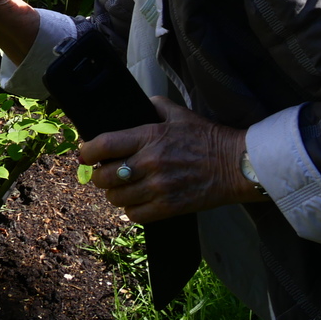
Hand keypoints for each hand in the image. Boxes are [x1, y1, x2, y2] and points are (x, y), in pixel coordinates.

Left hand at [77, 96, 256, 221]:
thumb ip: (153, 106)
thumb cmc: (208, 137)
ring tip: (121, 188)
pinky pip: (135, 215)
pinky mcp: (169, 207)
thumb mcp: (178, 113)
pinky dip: (131, 210)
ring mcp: (159, 187)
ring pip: (117, 198)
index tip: (85, 155)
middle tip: (104, 173)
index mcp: (149, 136)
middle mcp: (150, 162)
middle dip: (99, 176)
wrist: (236, 164)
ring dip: (114, 194)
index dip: (87, 152)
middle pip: (105, 176)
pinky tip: (136, 202)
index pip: (104, 145)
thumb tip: (134, 105)